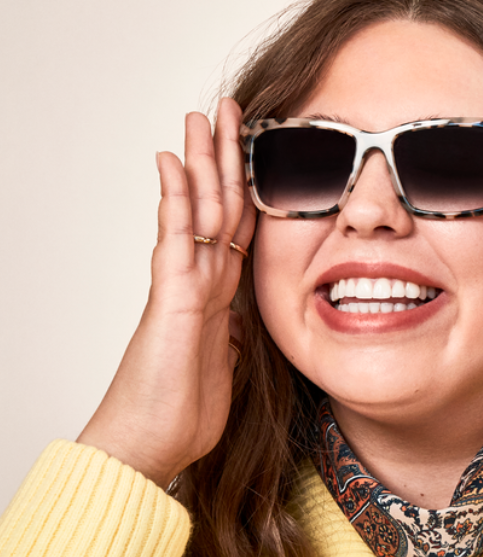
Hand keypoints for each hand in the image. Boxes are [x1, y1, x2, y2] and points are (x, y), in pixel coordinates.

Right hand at [77, 98, 255, 486]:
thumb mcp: (229, 363)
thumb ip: (234, 332)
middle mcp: (202, 280)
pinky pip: (176, 237)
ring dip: (203, 160)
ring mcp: (185, 285)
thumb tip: (243, 319)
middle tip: (229, 111)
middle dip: (226, 156)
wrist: (151, 445)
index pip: (240, 226)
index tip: (256, 151)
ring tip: (201, 116)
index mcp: (220, 293)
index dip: (249, 186)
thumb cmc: (183, 409)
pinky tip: (171, 162)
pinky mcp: (172, 298)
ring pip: (199, 209)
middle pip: (220, 205)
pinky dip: (176, 198)